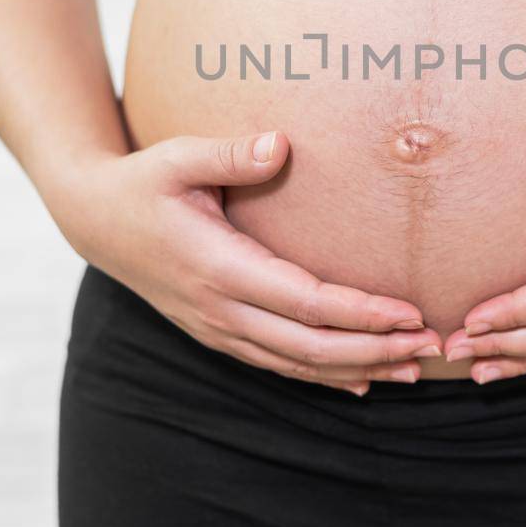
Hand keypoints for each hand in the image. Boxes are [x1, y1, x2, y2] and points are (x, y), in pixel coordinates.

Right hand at [43, 131, 441, 395]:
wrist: (95, 220)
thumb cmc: (143, 182)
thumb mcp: (177, 157)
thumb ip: (229, 153)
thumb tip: (280, 144)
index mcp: (217, 266)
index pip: (304, 301)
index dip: (360, 313)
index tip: (409, 312)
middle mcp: (220, 308)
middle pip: (309, 346)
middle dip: (375, 350)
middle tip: (430, 346)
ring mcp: (217, 328)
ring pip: (296, 364)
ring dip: (357, 369)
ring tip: (413, 368)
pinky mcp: (217, 333)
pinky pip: (277, 365)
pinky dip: (322, 376)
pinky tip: (361, 381)